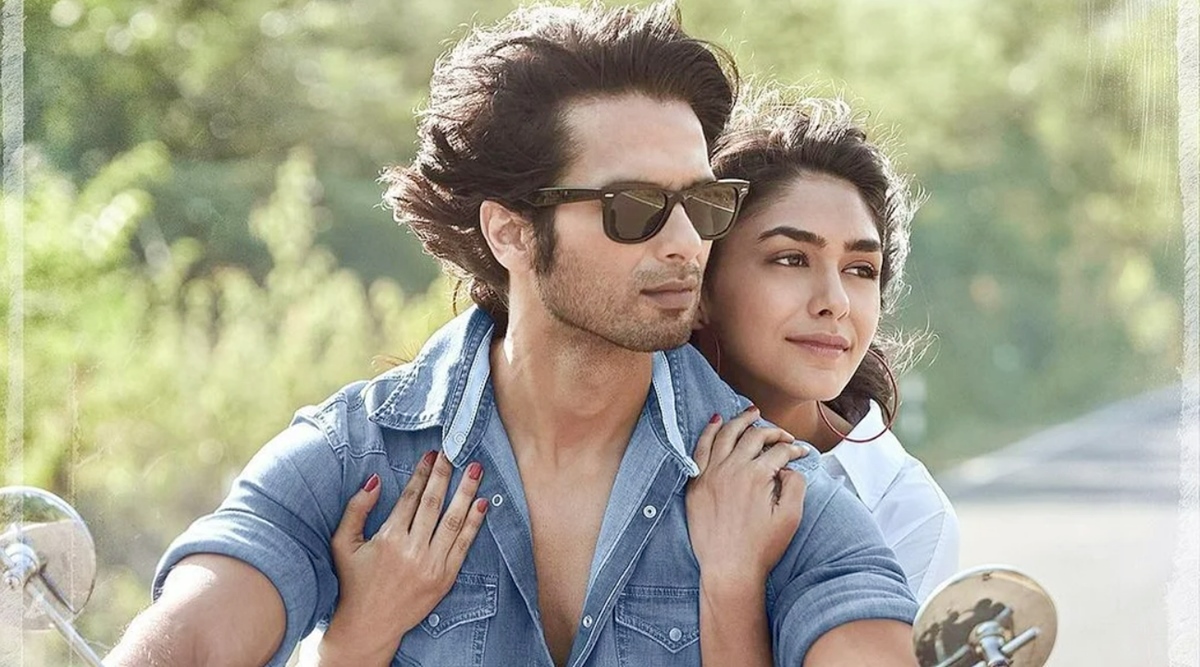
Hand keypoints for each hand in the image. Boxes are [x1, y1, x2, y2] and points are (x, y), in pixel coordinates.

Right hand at [315, 451, 488, 666]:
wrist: (369, 626)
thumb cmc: (354, 583)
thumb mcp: (343, 544)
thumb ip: (356, 509)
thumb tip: (374, 479)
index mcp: (388, 538)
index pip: (410, 497)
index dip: (422, 473)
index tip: (432, 455)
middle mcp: (412, 550)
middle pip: (433, 503)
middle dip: (445, 475)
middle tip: (456, 452)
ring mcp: (431, 565)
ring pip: (454, 521)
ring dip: (467, 493)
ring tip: (476, 469)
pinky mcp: (445, 578)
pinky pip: (464, 545)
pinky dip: (475, 523)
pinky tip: (483, 503)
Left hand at [686, 407, 808, 587]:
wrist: (729, 568)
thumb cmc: (761, 547)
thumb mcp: (790, 517)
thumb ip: (795, 485)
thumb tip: (788, 467)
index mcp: (758, 476)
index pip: (779, 451)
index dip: (794, 449)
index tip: (801, 453)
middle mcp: (733, 469)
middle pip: (755, 436)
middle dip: (773, 432)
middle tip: (782, 436)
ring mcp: (711, 473)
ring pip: (727, 434)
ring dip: (741, 420)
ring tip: (752, 414)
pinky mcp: (696, 482)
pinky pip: (701, 447)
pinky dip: (710, 431)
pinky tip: (717, 421)